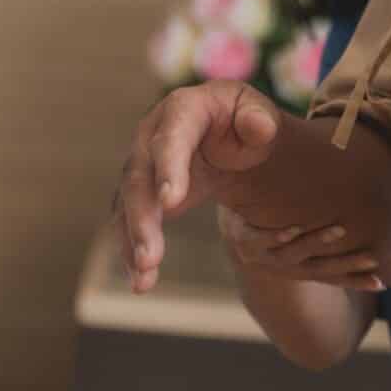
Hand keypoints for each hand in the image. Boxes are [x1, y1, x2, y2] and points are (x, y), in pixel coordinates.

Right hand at [111, 80, 280, 293]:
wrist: (231, 137)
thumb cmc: (247, 123)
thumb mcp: (259, 116)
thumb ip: (260, 121)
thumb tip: (259, 128)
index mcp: (183, 109)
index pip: (172, 137)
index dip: (168, 167)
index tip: (171, 202)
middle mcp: (151, 135)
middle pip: (140, 176)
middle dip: (142, 218)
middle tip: (150, 257)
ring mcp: (143, 165)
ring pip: (129, 204)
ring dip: (133, 241)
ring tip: (143, 278)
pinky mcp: (141, 193)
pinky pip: (131, 223)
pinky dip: (133, 251)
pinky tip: (141, 281)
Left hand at [218, 205, 386, 292]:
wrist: (233, 228)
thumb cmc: (278, 235)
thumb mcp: (302, 243)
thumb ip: (329, 244)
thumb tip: (370, 236)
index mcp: (300, 269)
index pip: (333, 277)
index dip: (356, 281)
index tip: (381, 282)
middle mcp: (285, 266)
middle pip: (319, 267)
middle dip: (346, 263)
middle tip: (372, 257)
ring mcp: (265, 254)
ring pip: (294, 252)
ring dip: (317, 242)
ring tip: (340, 231)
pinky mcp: (246, 239)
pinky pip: (262, 237)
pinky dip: (278, 234)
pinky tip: (293, 228)